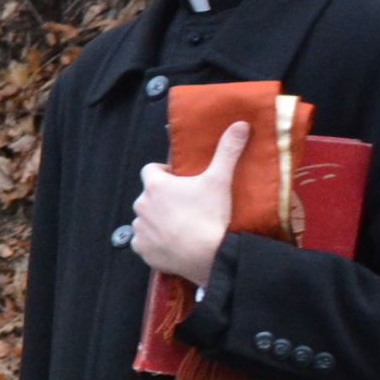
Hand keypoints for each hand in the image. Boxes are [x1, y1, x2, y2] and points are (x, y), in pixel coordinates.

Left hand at [132, 119, 249, 287]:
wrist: (208, 255)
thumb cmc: (211, 215)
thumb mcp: (220, 179)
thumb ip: (227, 150)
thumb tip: (239, 125)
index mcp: (155, 185)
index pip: (150, 169)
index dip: (164, 172)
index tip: (180, 179)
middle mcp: (141, 205)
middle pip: (149, 195)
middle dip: (163, 198)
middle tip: (186, 204)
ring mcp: (139, 228)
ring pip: (146, 218)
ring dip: (158, 219)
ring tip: (182, 226)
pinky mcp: (141, 249)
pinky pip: (143, 241)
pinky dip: (154, 241)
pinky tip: (173, 243)